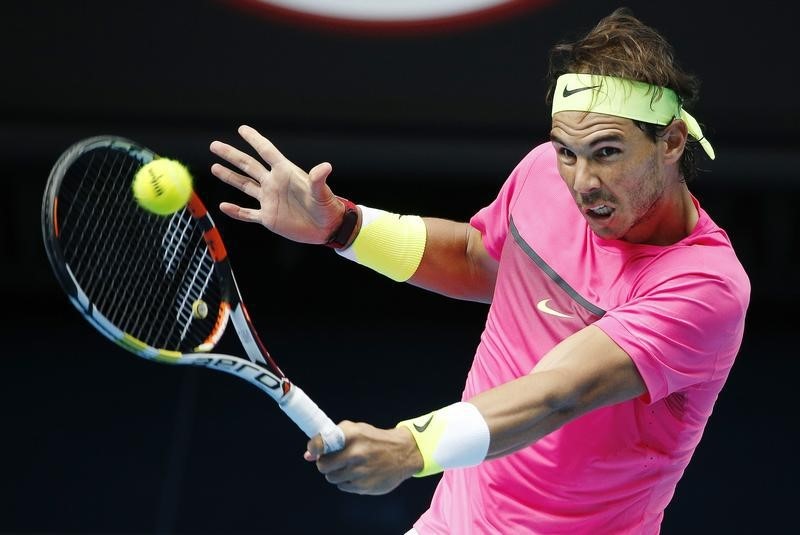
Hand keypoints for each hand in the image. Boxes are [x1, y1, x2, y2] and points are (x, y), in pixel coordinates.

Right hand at [209, 125, 343, 243]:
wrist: (328, 228)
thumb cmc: (328, 207)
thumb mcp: (322, 193)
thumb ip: (319, 180)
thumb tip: (325, 167)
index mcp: (285, 173)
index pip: (267, 152)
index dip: (255, 139)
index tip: (242, 128)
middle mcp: (274, 184)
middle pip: (248, 166)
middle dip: (231, 155)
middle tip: (214, 145)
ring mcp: (270, 200)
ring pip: (245, 186)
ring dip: (229, 177)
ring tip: (214, 167)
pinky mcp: (269, 218)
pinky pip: (248, 213)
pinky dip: (235, 211)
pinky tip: (223, 206)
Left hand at [304, 421, 422, 494]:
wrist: (403, 453)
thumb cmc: (374, 440)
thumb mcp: (356, 431)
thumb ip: (331, 440)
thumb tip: (307, 455)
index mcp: (352, 435)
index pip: (322, 443)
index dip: (314, 448)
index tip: (313, 450)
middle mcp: (355, 453)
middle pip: (323, 466)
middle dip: (324, 464)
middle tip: (333, 460)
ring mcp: (360, 472)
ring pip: (332, 478)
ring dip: (336, 473)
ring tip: (349, 466)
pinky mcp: (365, 487)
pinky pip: (344, 487)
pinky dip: (347, 481)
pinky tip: (358, 473)